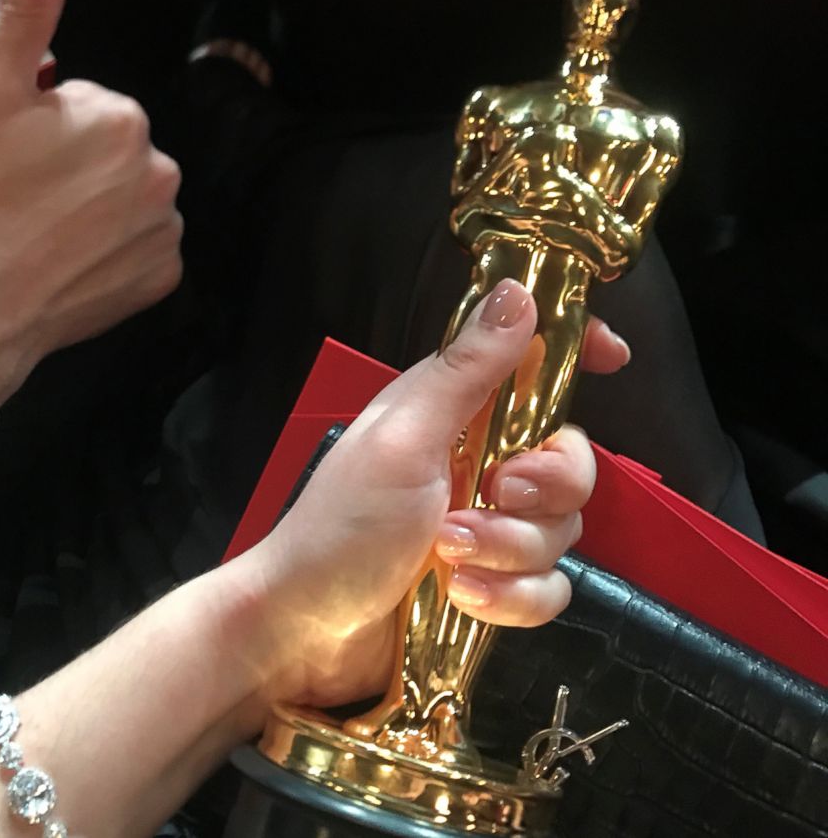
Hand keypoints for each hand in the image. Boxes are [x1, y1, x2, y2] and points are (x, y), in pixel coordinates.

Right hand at [0, 0, 182, 405]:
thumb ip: (25, 13)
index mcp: (124, 120)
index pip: (94, 109)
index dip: (53, 131)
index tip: (25, 160)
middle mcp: (161, 171)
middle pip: (120, 155)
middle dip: (83, 167)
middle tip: (34, 197)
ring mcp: (166, 228)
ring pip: (134, 201)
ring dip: (102, 210)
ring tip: (52, 230)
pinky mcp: (164, 275)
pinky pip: (146, 250)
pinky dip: (119, 252)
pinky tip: (78, 259)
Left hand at [247, 279, 607, 707]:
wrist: (307, 630)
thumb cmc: (343, 523)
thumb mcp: (404, 439)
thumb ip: (465, 371)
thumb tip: (516, 292)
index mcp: (456, 412)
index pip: (531, 366)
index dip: (576, 351)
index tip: (614, 356)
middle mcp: (481, 462)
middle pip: (570, 459)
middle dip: (545, 484)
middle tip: (495, 493)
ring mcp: (491, 528)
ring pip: (561, 530)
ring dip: (509, 549)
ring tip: (449, 557)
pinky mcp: (495, 585)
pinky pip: (549, 588)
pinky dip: (511, 599)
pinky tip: (464, 600)